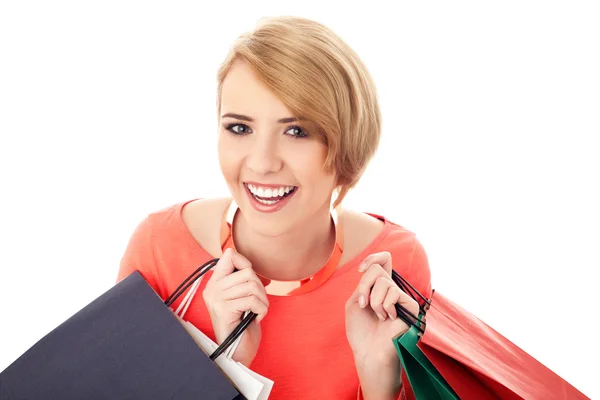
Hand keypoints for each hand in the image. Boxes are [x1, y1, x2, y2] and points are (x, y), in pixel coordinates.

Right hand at [202, 248, 268, 366]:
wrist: (237, 352)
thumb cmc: (243, 324)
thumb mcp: (241, 296)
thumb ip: (240, 278)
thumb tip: (238, 255)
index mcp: (215, 283)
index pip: (229, 256)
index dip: (246, 264)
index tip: (251, 281)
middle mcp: (212, 289)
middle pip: (247, 272)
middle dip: (260, 288)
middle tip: (257, 303)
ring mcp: (216, 299)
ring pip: (252, 285)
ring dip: (263, 301)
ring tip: (257, 311)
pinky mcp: (224, 310)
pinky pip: (253, 300)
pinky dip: (261, 310)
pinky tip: (255, 318)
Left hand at [345, 252, 419, 397]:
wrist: (368, 351)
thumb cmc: (361, 330)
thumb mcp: (355, 301)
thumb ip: (364, 282)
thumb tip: (375, 268)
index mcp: (379, 287)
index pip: (384, 260)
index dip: (373, 258)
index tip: (361, 269)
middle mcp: (392, 290)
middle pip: (378, 269)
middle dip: (364, 286)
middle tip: (363, 305)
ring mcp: (402, 297)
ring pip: (384, 282)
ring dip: (374, 301)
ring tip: (378, 316)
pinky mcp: (411, 306)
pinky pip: (393, 293)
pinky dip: (385, 307)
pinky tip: (388, 319)